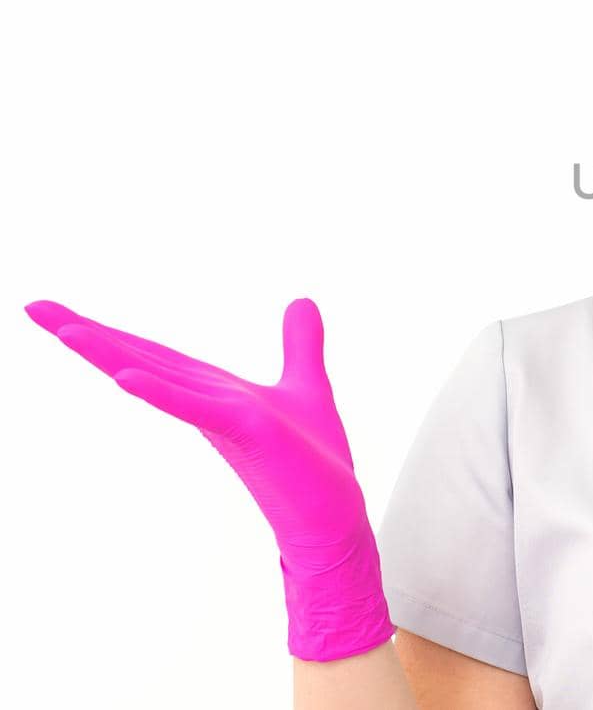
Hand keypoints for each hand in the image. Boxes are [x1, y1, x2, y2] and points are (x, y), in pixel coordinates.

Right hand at [24, 296, 395, 661]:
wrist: (334, 517)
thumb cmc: (314, 461)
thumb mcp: (306, 385)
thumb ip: (299, 345)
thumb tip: (302, 302)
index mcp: (212, 388)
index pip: (151, 353)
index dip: (107, 331)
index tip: (56, 311)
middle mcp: (206, 400)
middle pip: (138, 360)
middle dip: (87, 333)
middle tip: (33, 307)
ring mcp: (223, 418)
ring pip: (157, 380)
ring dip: (112, 355)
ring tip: (65, 330)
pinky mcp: (248, 433)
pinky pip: (197, 409)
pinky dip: (162, 394)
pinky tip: (125, 379)